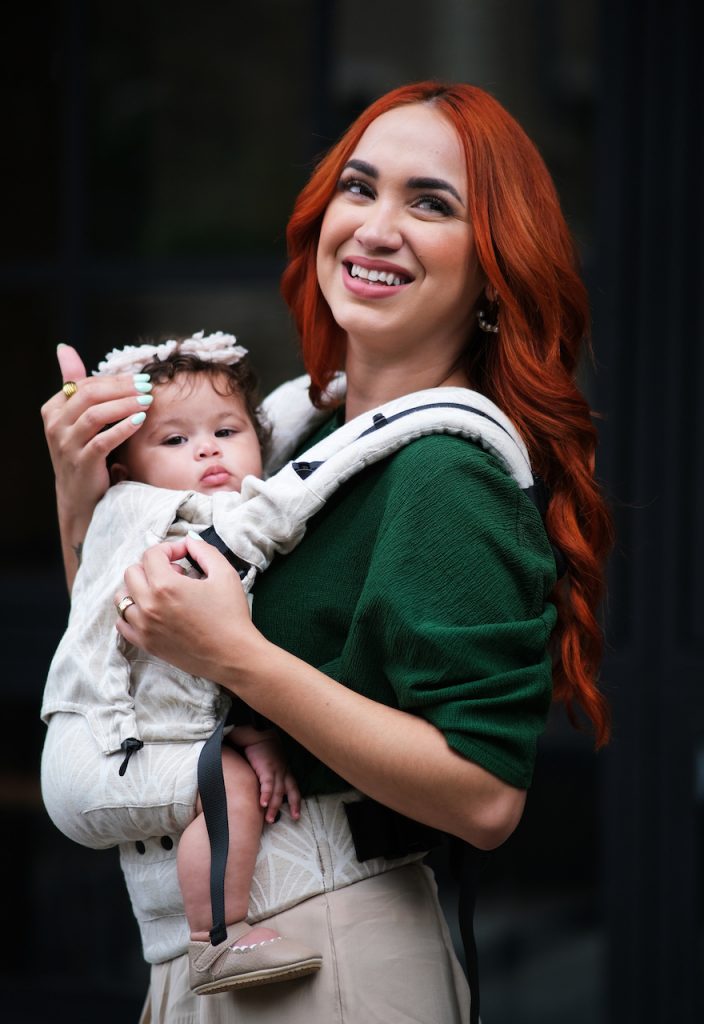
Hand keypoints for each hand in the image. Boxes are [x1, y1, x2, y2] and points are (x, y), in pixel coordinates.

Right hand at [41, 345, 152, 514]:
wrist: (79, 496)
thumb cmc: (83, 451)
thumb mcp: (76, 418)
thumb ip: (74, 384)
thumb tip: (64, 348)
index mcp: (53, 410)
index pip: (85, 384)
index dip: (115, 379)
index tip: (139, 378)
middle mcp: (55, 425)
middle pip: (90, 395)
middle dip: (122, 388)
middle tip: (147, 386)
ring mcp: (66, 445)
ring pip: (96, 415)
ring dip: (125, 404)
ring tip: (148, 400)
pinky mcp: (82, 462)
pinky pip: (103, 440)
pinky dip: (123, 428)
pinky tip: (140, 420)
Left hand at [116, 535, 260, 682]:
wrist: (233, 655)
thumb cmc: (231, 615)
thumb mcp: (225, 574)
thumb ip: (204, 551)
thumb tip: (188, 542)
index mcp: (166, 586)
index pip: (151, 554)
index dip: (170, 549)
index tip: (184, 556)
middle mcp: (149, 605)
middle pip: (132, 572)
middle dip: (152, 567)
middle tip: (176, 575)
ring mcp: (144, 627)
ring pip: (122, 597)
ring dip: (139, 589)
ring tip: (163, 593)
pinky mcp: (145, 644)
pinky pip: (122, 623)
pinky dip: (133, 613)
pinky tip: (153, 612)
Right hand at [241, 735, 301, 823]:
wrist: (258, 736)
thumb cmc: (263, 750)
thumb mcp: (271, 763)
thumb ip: (271, 775)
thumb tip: (266, 790)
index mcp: (285, 771)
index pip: (294, 789)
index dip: (296, 802)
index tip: (296, 815)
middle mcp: (283, 772)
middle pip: (290, 792)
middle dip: (293, 806)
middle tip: (293, 819)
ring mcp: (276, 771)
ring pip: (278, 792)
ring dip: (274, 807)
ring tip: (270, 819)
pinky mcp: (266, 769)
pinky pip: (267, 785)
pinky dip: (266, 795)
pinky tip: (263, 804)